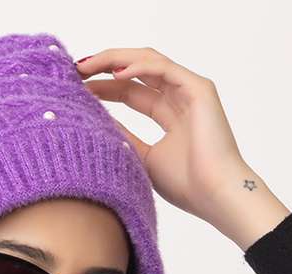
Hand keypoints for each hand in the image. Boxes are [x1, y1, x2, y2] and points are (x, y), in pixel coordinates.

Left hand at [75, 47, 262, 227]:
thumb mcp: (142, 158)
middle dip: (105, 67)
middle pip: (136, 72)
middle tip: (75, 70)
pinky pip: (163, 68)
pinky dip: (139, 67)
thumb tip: (94, 121)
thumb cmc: (188, 186)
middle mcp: (179, 98)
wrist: (215, 196)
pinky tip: (115, 73)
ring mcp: (190, 91)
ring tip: (88, 66)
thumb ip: (124, 136)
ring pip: (148, 62)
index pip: (131, 91)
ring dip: (116, 60)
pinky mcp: (199, 89)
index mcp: (169, 115)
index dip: (104, 86)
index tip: (77, 88)